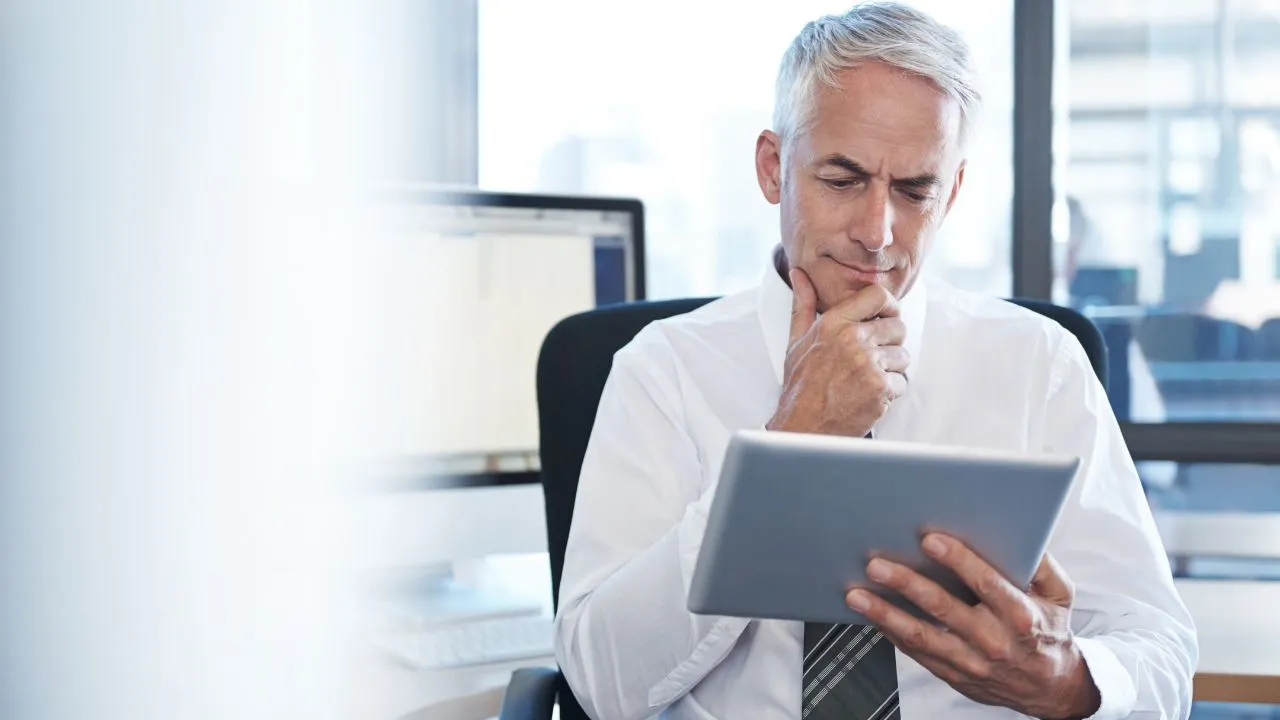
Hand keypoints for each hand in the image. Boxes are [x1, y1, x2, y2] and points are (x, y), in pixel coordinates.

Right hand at [766, 267, 908, 436]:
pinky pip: (902, 383)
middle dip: (891, 344)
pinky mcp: (880, 389)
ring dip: (891, 370)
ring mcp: (868, 364)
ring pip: (903, 357)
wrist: (802, 427)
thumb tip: (799, 274)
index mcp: (833, 323)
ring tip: (867, 380)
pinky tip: (868, 396)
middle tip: (873, 359)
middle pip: (899, 327)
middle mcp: (852, 339)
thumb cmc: (800, 385)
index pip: (878, 295)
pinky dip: (889, 393)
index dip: (889, 306)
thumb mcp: (797, 340)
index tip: (886, 319)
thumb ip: (804, 304)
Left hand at [845, 535, 1100, 719]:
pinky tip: (870, 615)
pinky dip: (890, 633)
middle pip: (943, 608)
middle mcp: (993, 640)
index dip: (958, 560)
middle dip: (906, 584)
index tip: (930, 540)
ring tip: (856, 594)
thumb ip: (1042, 564)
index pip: (986, 583)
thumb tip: (1022, 532)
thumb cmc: (1049, 631)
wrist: (1052, 688)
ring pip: (921, 635)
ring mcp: (970, 661)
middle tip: (877, 564)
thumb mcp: (1060, 595)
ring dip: (885, 613)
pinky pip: (917, 653)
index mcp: (1020, 615)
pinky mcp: (954, 674)